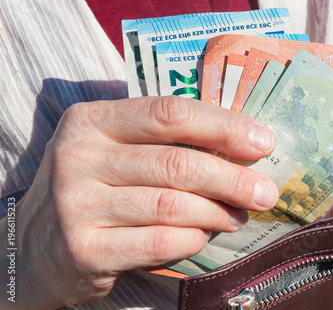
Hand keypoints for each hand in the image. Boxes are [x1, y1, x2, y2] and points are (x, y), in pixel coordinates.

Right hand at [2, 96, 277, 308]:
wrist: (37, 243)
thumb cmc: (96, 187)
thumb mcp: (117, 149)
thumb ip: (166, 141)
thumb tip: (241, 145)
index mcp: (93, 120)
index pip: (168, 113)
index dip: (222, 126)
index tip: (263, 143)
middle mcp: (79, 157)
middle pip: (176, 163)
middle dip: (232, 178)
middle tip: (266, 193)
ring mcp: (76, 204)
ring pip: (171, 205)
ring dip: (217, 212)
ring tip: (238, 216)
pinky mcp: (83, 249)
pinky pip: (158, 242)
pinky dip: (192, 239)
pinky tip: (203, 236)